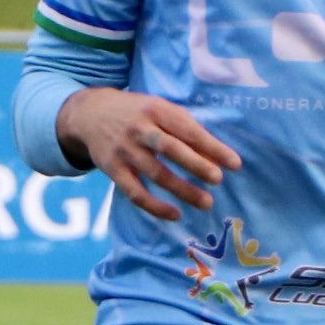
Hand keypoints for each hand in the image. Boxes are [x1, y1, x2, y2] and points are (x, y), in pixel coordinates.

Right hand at [58, 88, 238, 222]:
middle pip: (171, 149)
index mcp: (156, 110)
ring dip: (183, 190)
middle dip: (197, 165)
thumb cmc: (137, 113)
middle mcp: (139, 129)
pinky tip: (175, 214)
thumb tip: (217, 156)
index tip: (234, 163)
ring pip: (156, 174)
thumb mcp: (159, 109)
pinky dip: (155, 206)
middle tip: (218, 179)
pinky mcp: (113, 170)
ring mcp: (124, 151)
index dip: (212, 147)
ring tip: (206, 203)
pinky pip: (135, 193)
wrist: (90, 114)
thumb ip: (186, 129)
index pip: (187, 130)